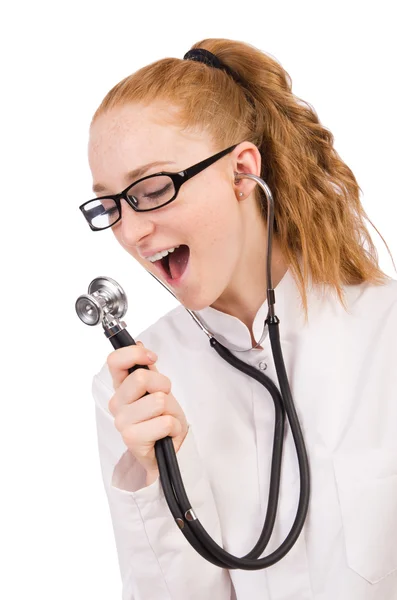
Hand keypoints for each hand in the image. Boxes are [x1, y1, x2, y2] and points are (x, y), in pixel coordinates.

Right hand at [107, 341, 188, 478]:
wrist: (170, 449)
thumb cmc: (162, 418)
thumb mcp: (158, 389)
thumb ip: (148, 368)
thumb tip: (139, 343)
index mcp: (121, 387)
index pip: (115, 361)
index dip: (135, 353)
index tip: (151, 357)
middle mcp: (117, 403)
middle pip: (142, 378)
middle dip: (163, 386)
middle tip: (164, 400)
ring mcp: (122, 421)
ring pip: (157, 401)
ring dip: (170, 410)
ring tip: (165, 419)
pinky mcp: (131, 438)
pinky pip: (164, 422)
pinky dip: (173, 427)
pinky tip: (166, 434)